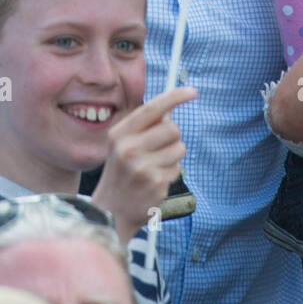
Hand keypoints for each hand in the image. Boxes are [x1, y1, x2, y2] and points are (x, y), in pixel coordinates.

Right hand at [91, 87, 196, 243]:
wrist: (110, 212)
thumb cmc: (121, 172)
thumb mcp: (121, 145)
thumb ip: (143, 127)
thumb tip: (171, 109)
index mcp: (120, 135)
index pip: (152, 109)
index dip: (174, 97)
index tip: (192, 91)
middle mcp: (129, 150)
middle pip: (172, 129)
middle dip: (173, 136)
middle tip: (161, 147)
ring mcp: (143, 168)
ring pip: (179, 148)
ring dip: (173, 156)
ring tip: (155, 167)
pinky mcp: (156, 185)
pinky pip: (177, 169)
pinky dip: (170, 173)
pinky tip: (154, 182)